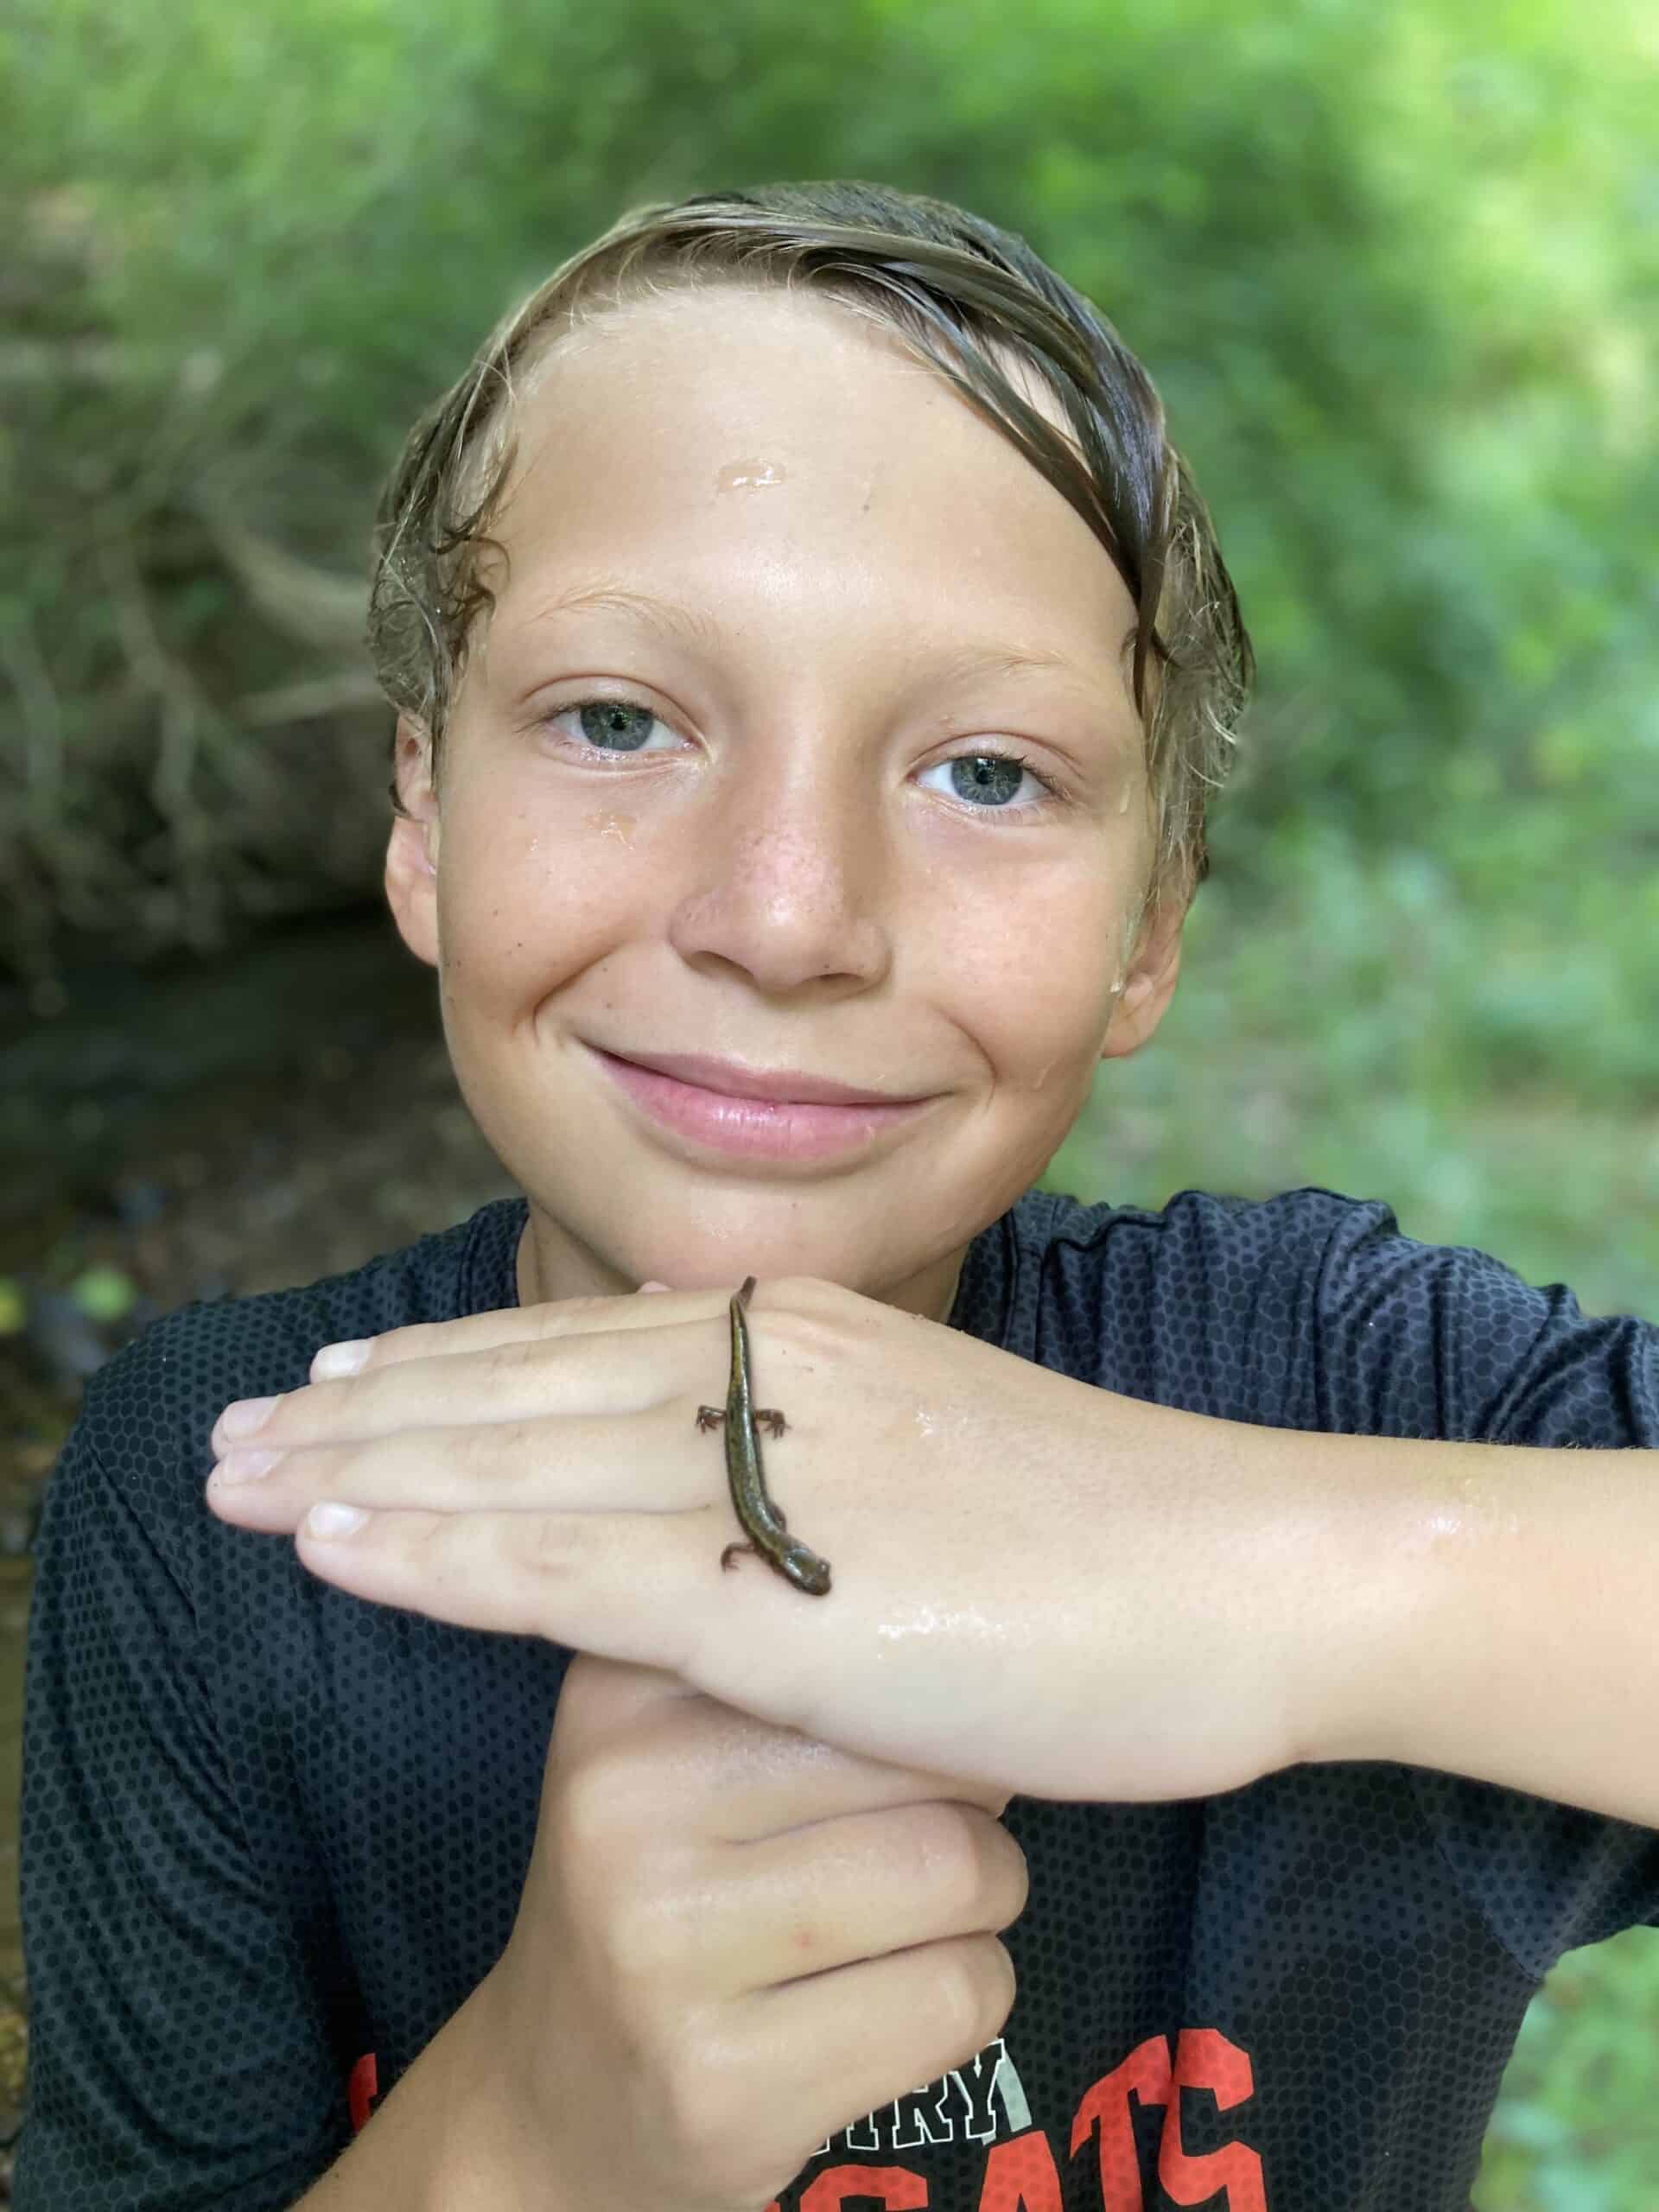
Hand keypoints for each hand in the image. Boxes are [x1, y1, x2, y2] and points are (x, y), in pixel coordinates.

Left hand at [205, 1275, 1309, 1801]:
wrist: (1255, 1571)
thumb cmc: (1123, 1536)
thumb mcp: (949, 1460)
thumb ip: (830, 1464)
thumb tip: (744, 1505)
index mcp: (811, 1333)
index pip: (580, 1338)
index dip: (444, 1366)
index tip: (344, 1387)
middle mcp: (770, 1370)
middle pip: (515, 1384)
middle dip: (361, 1415)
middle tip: (235, 1433)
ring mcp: (771, 1471)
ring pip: (510, 1461)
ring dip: (355, 1476)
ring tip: (233, 1485)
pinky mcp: (782, 1595)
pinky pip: (562, 1567)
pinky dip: (430, 1554)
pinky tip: (330, 1552)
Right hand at [470, 1652, 1025, 2210]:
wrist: (557, 2095)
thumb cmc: (672, 1881)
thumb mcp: (680, 1737)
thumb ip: (800, 1654)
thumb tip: (986, 1633)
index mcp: (622, 1688)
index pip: (855, 1642)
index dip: (920, 1691)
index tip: (902, 1728)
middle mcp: (625, 1803)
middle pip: (926, 1755)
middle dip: (972, 1801)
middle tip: (917, 1835)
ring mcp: (663, 1950)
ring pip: (961, 1873)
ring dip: (984, 1901)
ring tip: (917, 1915)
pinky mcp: (725, 2082)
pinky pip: (959, 1996)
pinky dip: (969, 1993)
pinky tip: (892, 1999)